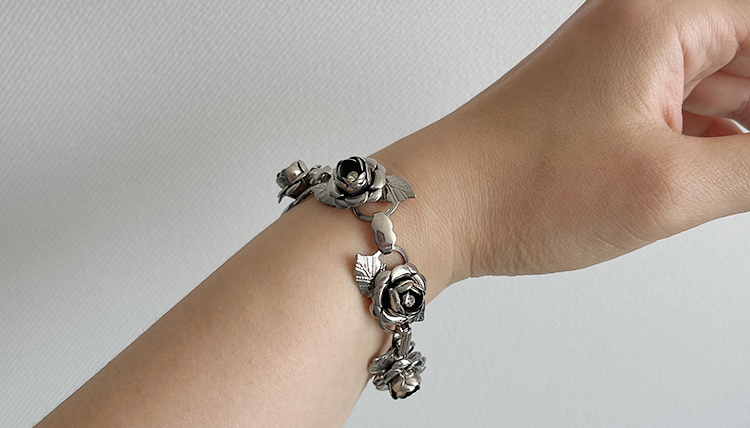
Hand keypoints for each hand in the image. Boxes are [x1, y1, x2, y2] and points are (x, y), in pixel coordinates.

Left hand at [380, 0, 749, 278]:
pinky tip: (733, 176)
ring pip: (724, 86)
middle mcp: (643, 28)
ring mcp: (622, 67)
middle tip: (747, 176)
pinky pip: (688, 111)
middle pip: (749, 55)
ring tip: (731, 182)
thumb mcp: (672, 185)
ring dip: (744, 130)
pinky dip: (720, 143)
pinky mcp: (606, 105)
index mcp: (664, 16)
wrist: (439, 208)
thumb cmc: (521, 185)